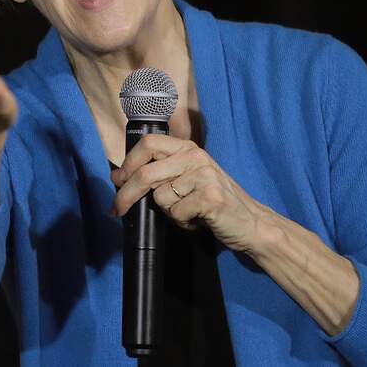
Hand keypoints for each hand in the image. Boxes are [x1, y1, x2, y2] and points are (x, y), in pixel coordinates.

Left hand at [109, 134, 264, 253]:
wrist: (250, 222)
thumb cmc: (214, 202)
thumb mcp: (189, 178)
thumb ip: (162, 172)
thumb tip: (120, 177)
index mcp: (188, 148)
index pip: (148, 144)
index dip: (128, 163)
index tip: (117, 180)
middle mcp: (195, 156)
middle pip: (146, 173)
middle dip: (126, 194)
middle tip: (116, 210)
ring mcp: (204, 175)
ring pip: (160, 198)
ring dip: (168, 212)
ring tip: (187, 212)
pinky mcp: (210, 197)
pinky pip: (176, 213)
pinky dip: (182, 223)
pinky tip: (198, 220)